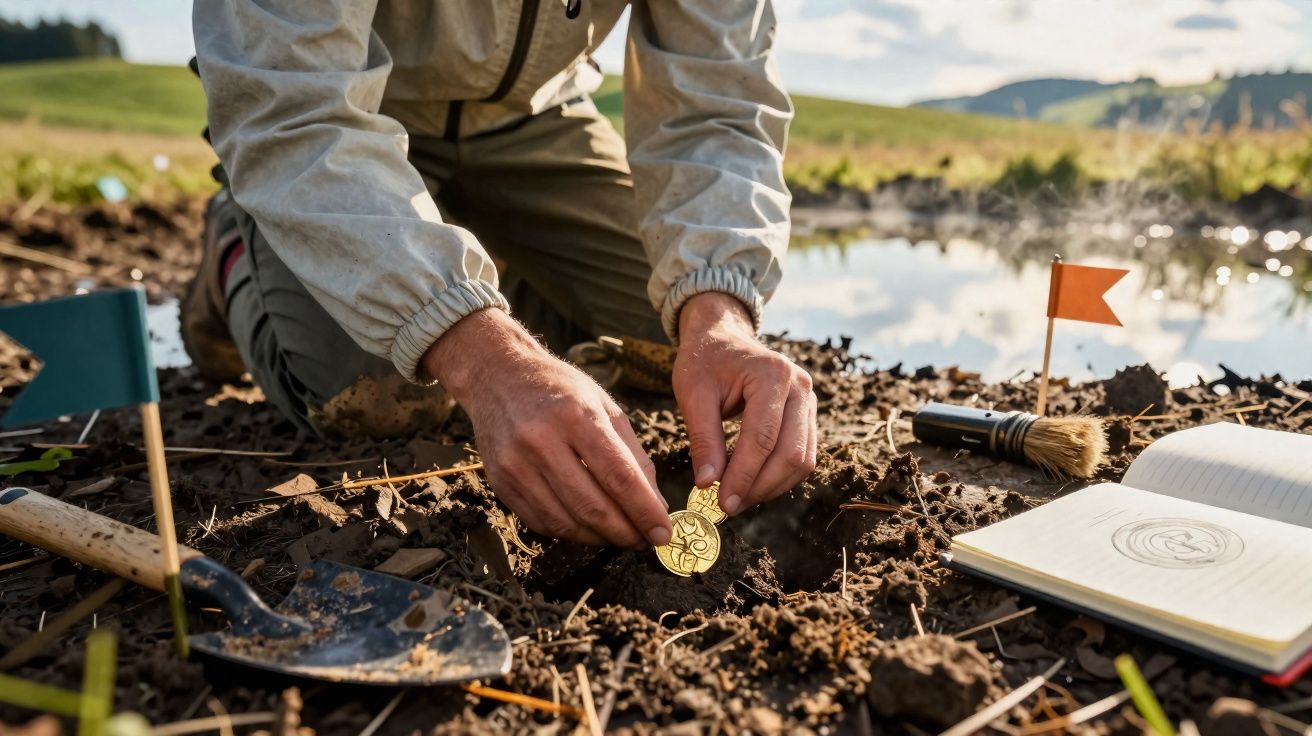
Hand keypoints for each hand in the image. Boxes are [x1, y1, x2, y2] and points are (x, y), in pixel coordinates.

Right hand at [422, 309, 670, 547]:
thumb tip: (656, 504)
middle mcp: (541, 441)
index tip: (662, 532)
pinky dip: (570, 533)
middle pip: (591, 506)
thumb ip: (633, 455)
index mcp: (576, 416)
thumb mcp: (605, 406)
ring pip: (566, 522)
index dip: (644, 511)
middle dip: (625, 532)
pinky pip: (541, 523)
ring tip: (619, 536)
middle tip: (644, 541)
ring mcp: (516, 464)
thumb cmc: (560, 389)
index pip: (618, 477)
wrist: (497, 376)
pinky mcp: (499, 482)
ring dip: (599, 538)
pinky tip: (587, 527)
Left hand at [674, 292, 816, 515]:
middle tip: (728, 506)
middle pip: (791, 453)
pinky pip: (802, 455)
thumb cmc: (704, 361)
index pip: (763, 438)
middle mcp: (800, 386)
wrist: (722, 337)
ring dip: (772, 486)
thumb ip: (703, 439)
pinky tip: (752, 483)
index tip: (722, 503)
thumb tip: (707, 485)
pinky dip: (779, 475)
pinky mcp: (807, 414)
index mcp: (772, 375)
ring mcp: (808, 400)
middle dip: (760, 486)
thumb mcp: (693, 394)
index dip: (743, 476)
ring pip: (803, 460)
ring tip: (738, 497)